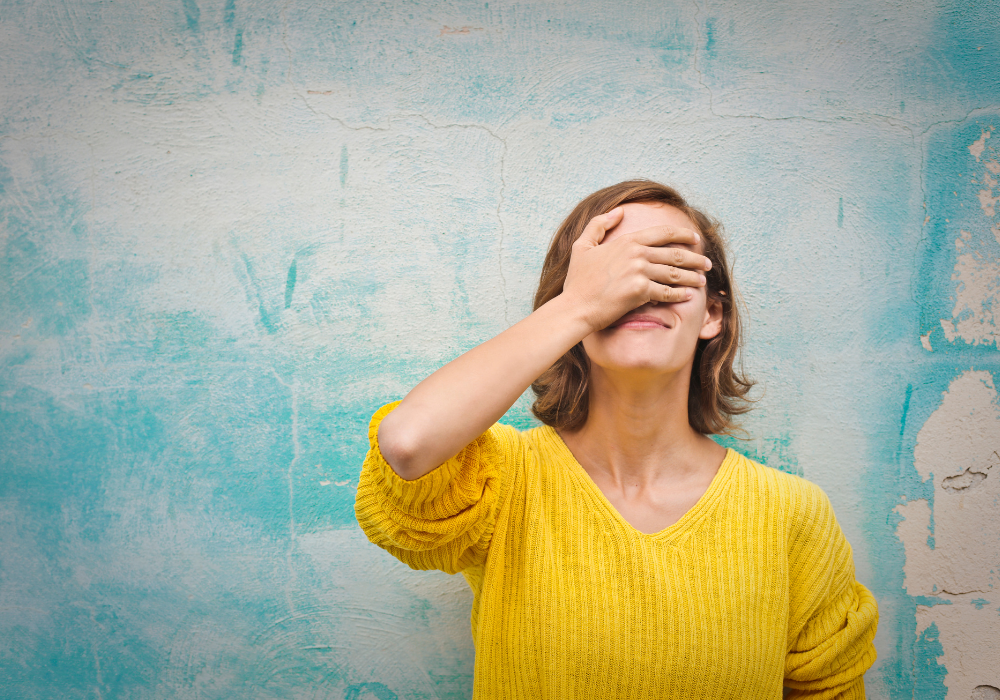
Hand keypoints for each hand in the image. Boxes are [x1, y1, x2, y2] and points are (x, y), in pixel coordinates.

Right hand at [561, 207, 711, 331]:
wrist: (575, 307)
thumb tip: (618, 211)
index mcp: (627, 241)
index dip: (683, 234)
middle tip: (707, 263)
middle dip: (695, 258)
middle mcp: (637, 254)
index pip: (663, 233)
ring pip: (674, 273)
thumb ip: (599, 224)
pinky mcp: (641, 291)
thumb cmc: (578, 281)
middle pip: (674, 254)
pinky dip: (680, 294)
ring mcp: (640, 272)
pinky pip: (667, 292)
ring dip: (691, 277)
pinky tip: (688, 296)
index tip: (695, 239)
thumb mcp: (582, 246)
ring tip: (702, 280)